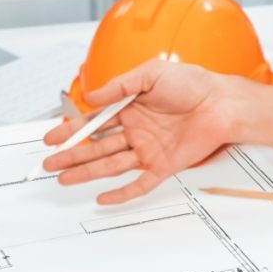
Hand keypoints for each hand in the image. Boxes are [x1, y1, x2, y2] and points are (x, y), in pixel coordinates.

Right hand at [40, 60, 272, 203]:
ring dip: (86, 172)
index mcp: (130, 107)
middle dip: (71, 155)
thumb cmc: (194, 84)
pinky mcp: (163, 165)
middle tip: (50, 163)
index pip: (93, 121)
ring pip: (110, 164)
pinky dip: (121, 193)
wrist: (222, 103)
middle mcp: (136, 130)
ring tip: (64, 178)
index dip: (71, 130)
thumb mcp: (150, 74)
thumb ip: (119, 86)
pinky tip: (103, 198)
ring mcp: (148, 149)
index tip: (52, 137)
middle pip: (96, 146)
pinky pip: (138, 184)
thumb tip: (92, 96)